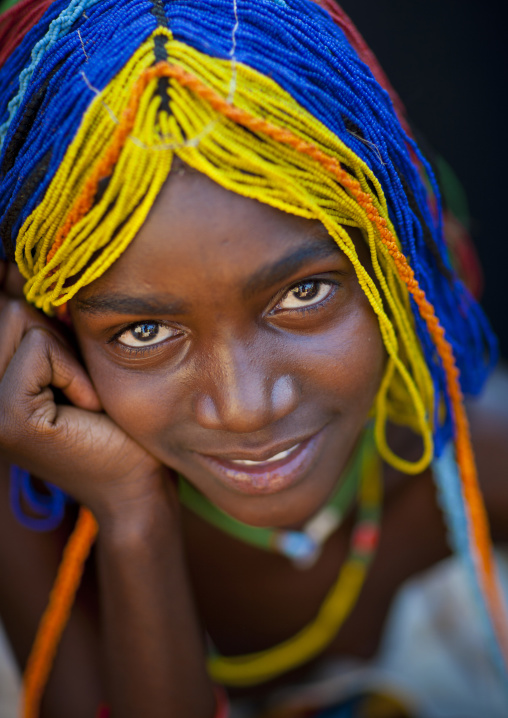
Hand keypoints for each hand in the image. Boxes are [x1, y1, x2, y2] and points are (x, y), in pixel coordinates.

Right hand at [0, 268, 168, 523]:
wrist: (134, 481)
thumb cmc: (108, 414)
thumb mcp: (67, 353)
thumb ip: (37, 313)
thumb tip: (13, 256)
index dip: (29, 301)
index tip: (59, 341)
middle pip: (5, 301)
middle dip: (52, 329)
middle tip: (72, 379)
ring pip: (20, 315)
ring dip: (64, 349)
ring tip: (76, 392)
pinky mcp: (6, 417)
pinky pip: (41, 347)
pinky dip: (73, 370)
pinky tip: (83, 406)